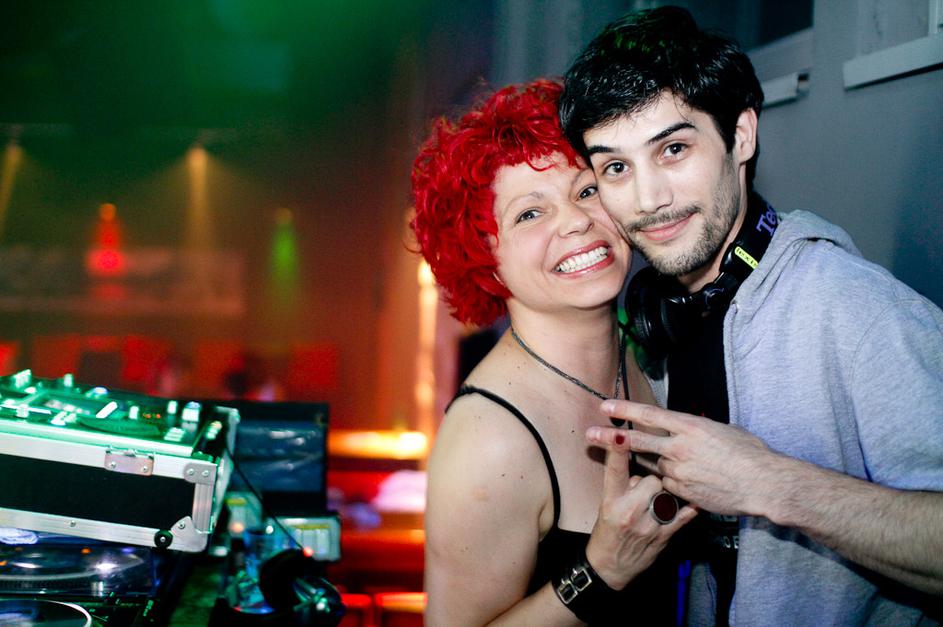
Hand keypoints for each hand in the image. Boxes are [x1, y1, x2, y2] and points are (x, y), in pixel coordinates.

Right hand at [584, 426, 696, 589]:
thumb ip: (622, 482)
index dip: (617, 450)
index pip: (615, 470)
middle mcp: (629, 512)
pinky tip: (693, 500)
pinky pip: (683, 514)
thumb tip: (634, 459)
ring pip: (667, 494)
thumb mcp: (605, 504)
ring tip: (657, 500)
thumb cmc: (607, 530)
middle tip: (647, 486)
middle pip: (652, 479)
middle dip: (652, 479)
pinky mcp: (664, 536)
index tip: (620, 432)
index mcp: (611, 501)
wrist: (611, 565)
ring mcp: (648, 525)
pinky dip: (689, 506)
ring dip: (665, 493)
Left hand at [597, 400, 784, 516]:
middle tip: (590, 434)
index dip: (625, 409)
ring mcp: (679, 472)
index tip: (605, 405)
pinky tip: (679, 480)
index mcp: (689, 426)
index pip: (649, 414)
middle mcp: (679, 447)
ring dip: (647, 463)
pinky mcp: (683, 492)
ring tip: (647, 459)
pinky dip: (667, 483)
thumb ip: (698, 430)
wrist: (763, 483)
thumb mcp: (723, 430)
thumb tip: (688, 427)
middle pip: (637, 440)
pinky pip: (667, 486)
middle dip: (610, 437)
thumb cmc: (750, 453)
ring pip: (653, 466)